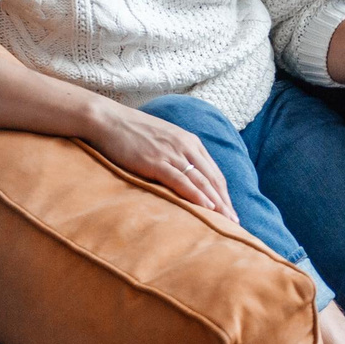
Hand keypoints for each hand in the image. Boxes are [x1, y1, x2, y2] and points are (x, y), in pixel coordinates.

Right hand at [86, 105, 234, 216]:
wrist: (108, 120)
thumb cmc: (131, 132)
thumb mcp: (162, 140)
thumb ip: (177, 154)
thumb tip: (183, 175)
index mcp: (190, 142)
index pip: (214, 172)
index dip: (224, 193)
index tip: (231, 211)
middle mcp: (186, 146)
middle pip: (213, 179)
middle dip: (225, 203)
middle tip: (236, 223)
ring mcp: (172, 153)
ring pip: (202, 181)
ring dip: (216, 203)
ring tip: (227, 222)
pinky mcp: (156, 161)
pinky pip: (182, 181)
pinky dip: (196, 195)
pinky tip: (207, 208)